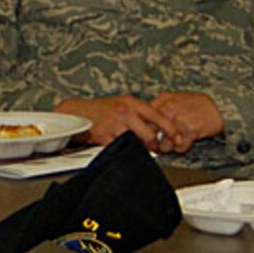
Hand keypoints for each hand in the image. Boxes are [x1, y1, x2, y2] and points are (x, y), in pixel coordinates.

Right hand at [54, 94, 184, 151]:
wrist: (75, 112)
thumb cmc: (98, 110)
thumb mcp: (120, 105)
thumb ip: (137, 114)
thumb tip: (155, 126)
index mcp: (130, 102)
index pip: (157, 115)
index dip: (170, 128)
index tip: (178, 137)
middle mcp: (124, 111)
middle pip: (149, 133)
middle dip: (155, 144)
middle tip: (156, 149)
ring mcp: (114, 123)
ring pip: (136, 142)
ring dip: (139, 148)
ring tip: (137, 149)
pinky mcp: (104, 135)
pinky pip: (120, 147)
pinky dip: (122, 150)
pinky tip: (119, 147)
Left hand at [149, 91, 223, 145]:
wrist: (220, 107)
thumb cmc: (199, 104)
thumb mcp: (177, 98)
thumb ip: (161, 105)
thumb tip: (145, 118)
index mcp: (165, 99)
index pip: (144, 117)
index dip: (143, 129)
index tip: (145, 136)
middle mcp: (170, 108)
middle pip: (150, 133)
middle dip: (153, 142)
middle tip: (156, 146)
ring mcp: (180, 120)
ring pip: (163, 144)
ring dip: (168, 147)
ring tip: (175, 143)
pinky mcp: (190, 131)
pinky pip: (178, 148)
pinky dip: (181, 148)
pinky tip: (185, 143)